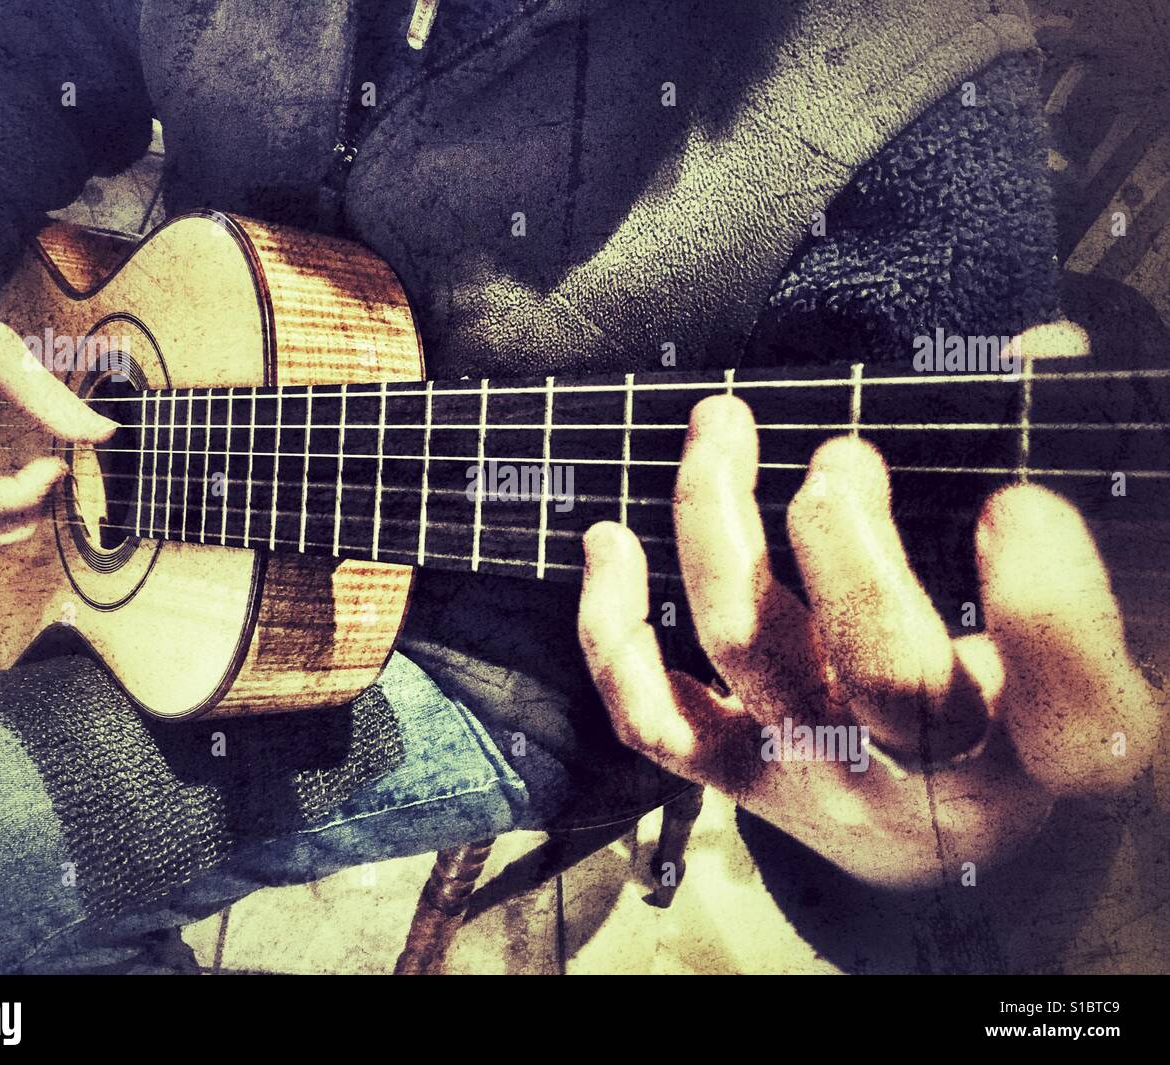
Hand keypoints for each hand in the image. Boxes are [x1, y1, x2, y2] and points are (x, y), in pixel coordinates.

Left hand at [579, 395, 1163, 886]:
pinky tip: (611, 542)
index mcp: (1053, 747)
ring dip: (718, 523)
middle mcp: (932, 776)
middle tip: (841, 455)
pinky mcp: (739, 778)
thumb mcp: (1099, 620)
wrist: (954, 831)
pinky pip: (652, 718)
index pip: (1075, 707)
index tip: (1015, 501)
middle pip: (886, 674)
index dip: (1051, 608)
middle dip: (850, 546)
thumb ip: (1073, 495)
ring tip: (720, 428)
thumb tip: (1039, 345)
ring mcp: (819, 775)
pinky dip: (614, 632)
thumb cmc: (1027, 704)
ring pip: (747, 650)